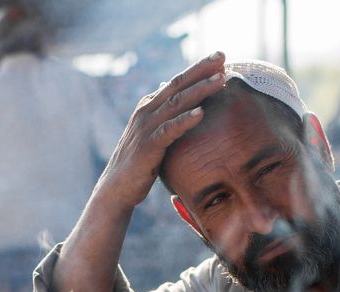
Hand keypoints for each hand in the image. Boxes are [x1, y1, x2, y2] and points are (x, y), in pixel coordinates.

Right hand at [96, 52, 226, 210]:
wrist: (117, 188)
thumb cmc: (139, 164)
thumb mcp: (152, 134)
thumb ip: (162, 114)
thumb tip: (167, 90)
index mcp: (149, 106)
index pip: (177, 82)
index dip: (198, 68)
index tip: (220, 57)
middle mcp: (147, 111)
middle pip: (177, 84)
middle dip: (201, 69)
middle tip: (222, 55)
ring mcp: (146, 127)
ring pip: (177, 103)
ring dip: (199, 90)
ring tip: (220, 80)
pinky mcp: (148, 146)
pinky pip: (169, 129)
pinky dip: (185, 120)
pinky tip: (201, 113)